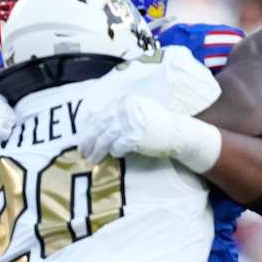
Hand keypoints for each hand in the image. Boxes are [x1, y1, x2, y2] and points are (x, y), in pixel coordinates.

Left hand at [78, 94, 219, 172]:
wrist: (179, 133)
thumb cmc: (157, 123)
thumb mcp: (138, 110)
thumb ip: (119, 112)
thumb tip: (93, 120)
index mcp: (125, 102)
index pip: (99, 115)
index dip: (88, 128)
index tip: (83, 138)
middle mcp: (126, 110)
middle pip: (99, 127)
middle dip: (88, 141)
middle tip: (82, 151)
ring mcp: (130, 124)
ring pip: (104, 139)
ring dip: (96, 151)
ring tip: (91, 159)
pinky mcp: (134, 138)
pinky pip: (116, 148)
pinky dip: (114, 152)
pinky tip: (114, 155)